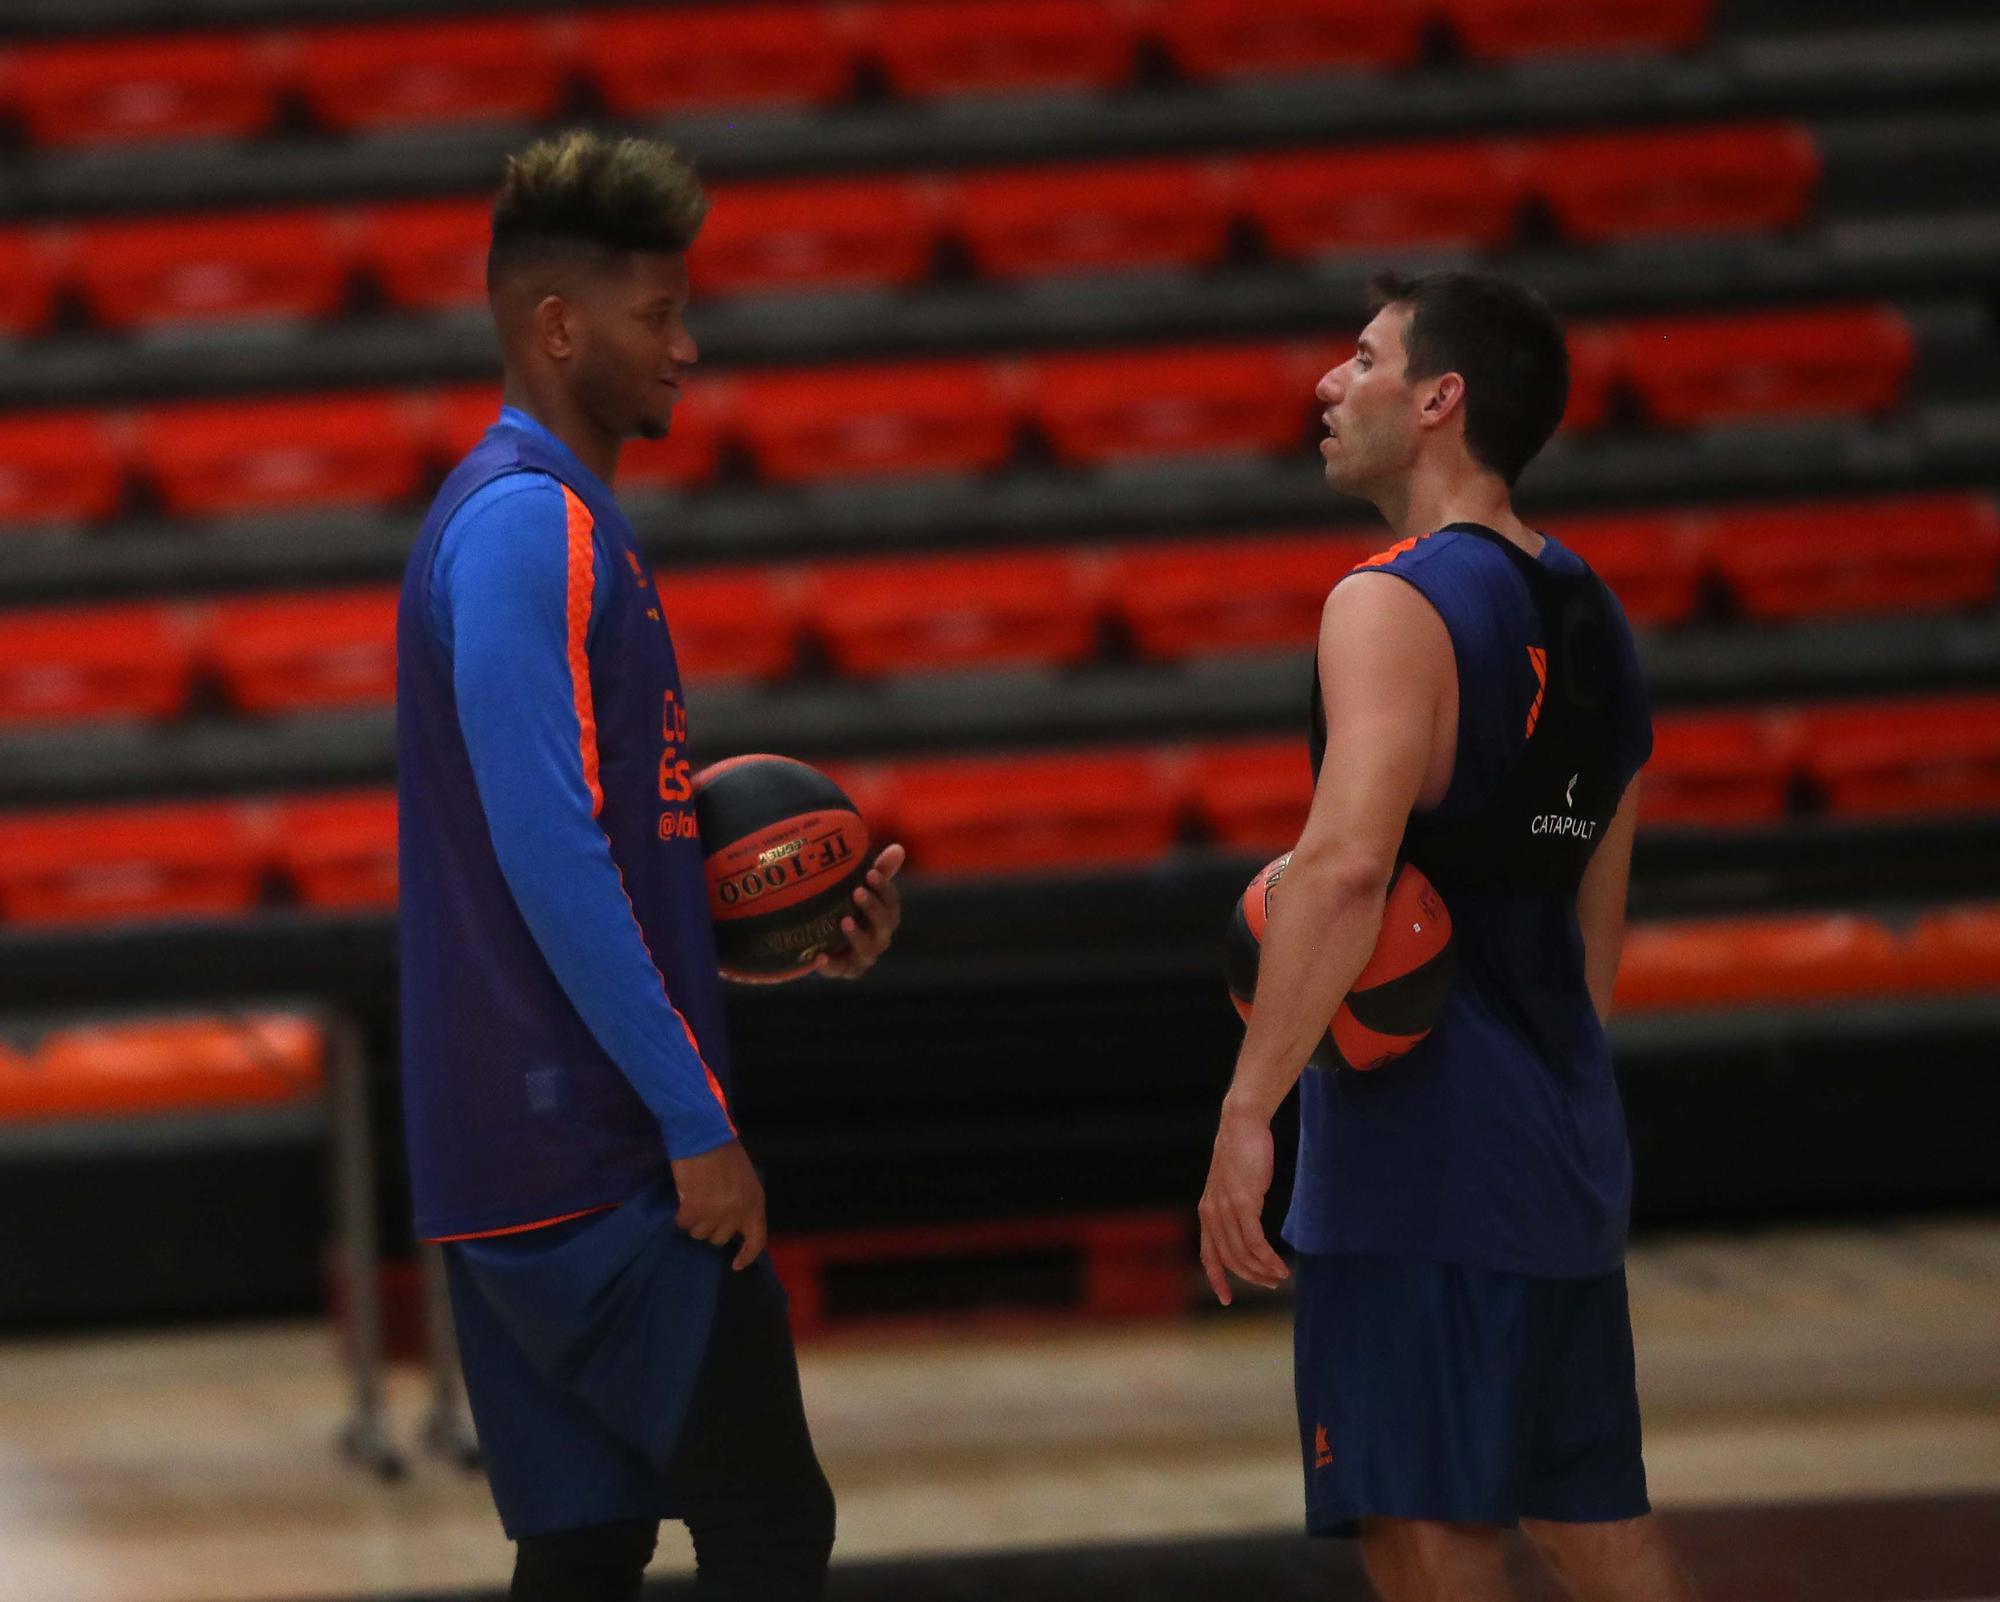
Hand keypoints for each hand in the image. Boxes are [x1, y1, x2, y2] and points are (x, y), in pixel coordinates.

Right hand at [671, 1140, 766, 1269]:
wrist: (703, 1133)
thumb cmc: (725, 1153)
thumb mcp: (745, 1180)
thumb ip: (742, 1203)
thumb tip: (732, 1226)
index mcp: (755, 1203)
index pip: (756, 1240)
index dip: (747, 1256)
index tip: (736, 1265)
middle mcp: (737, 1212)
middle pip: (720, 1239)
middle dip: (711, 1226)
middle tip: (706, 1206)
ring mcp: (715, 1213)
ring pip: (699, 1233)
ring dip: (695, 1220)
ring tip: (696, 1197)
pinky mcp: (694, 1209)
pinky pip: (683, 1224)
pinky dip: (681, 1215)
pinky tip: (685, 1197)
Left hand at [814, 843, 904, 979]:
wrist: (827, 939)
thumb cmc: (849, 907)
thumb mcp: (860, 887)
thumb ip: (879, 871)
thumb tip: (898, 848)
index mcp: (886, 915)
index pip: (892, 901)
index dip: (884, 888)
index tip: (870, 873)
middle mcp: (880, 936)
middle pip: (884, 924)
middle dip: (873, 908)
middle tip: (857, 892)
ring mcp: (863, 956)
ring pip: (867, 950)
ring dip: (857, 935)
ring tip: (844, 920)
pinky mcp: (845, 970)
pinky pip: (840, 970)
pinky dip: (831, 965)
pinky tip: (819, 956)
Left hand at [1198, 1104, 1289, 1304]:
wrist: (1241, 1125)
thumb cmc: (1241, 1152)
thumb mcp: (1231, 1184)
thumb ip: (1232, 1206)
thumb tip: (1244, 1221)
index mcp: (1206, 1212)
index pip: (1208, 1255)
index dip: (1217, 1278)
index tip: (1225, 1299)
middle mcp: (1212, 1215)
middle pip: (1229, 1260)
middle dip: (1251, 1277)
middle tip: (1271, 1284)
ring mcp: (1227, 1210)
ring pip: (1243, 1255)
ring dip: (1263, 1271)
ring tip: (1280, 1277)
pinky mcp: (1244, 1204)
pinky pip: (1255, 1243)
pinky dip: (1268, 1259)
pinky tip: (1281, 1266)